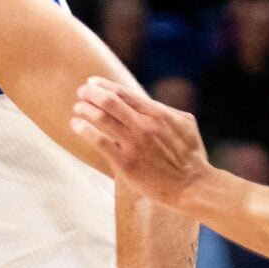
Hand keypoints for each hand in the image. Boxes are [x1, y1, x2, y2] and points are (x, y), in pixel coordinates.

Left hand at [71, 76, 211, 205]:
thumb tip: (149, 103)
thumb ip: (165, 110)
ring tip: (77, 108)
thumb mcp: (185, 124)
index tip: (92, 82)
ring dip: (84, 109)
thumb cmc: (191, 156)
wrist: (192, 185)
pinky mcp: (125, 161)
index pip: (123, 92)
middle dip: (90, 93)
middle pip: (108, 101)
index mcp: (157, 113)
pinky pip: (98, 140)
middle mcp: (143, 124)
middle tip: (81, 92)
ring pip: (100, 118)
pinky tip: (76, 125)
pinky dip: (83, 129)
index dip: (104, 85)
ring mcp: (133, 143)